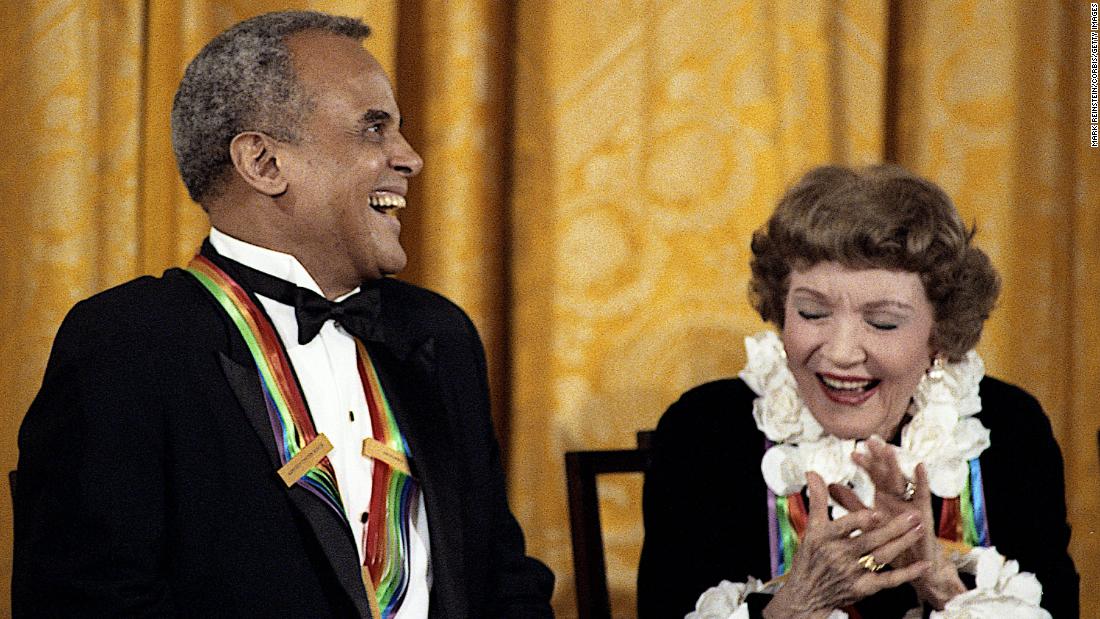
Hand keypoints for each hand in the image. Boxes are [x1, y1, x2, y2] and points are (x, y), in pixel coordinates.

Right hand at [762, 472, 929, 618]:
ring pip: (882, 556)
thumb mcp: (812, 527)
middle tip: (913, 516)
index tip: (875, 513)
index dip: (860, 521)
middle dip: (893, 529)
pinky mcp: (864, 587)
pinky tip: (923, 565)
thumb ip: (818, 499)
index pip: (844, 527)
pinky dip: (907, 573)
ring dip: (902, 543)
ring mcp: (853, 573)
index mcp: (825, 538)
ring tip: (919, 530)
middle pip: (870, 541)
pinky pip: (888, 580)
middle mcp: (839, 555)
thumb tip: (813, 472)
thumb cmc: (811, 556)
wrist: (808, 593)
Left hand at [845, 438, 964, 608]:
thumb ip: (850, 503)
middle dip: (879, 457)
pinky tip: (919, 466)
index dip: (864, 465)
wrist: (914, 565)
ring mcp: (910, 504)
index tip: (853, 453)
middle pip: (886, 473)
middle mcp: (896, 497)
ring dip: (895, 465)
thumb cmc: (892, 542)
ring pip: (901, 480)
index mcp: (883, 497)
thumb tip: (830, 485)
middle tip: (870, 441)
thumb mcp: (867, 521)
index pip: (873, 476)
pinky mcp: (923, 514)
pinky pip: (922, 495)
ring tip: (888, 449)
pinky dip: (922, 480)